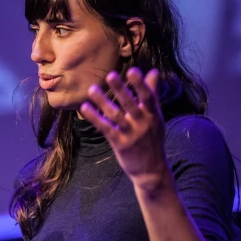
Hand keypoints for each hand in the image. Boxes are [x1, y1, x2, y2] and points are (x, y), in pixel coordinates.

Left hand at [79, 68, 169, 190]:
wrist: (151, 169)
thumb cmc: (152, 139)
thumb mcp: (156, 117)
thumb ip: (153, 94)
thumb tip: (152, 72)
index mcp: (153, 115)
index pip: (148, 97)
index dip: (140, 84)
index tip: (132, 71)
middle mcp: (143, 123)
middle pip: (130, 104)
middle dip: (121, 90)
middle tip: (110, 75)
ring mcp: (131, 134)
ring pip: (115, 115)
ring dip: (103, 102)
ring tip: (92, 89)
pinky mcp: (119, 144)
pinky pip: (105, 128)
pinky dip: (95, 117)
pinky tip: (85, 107)